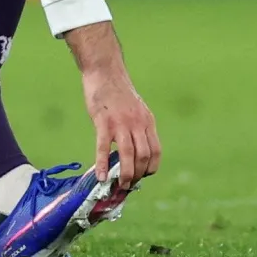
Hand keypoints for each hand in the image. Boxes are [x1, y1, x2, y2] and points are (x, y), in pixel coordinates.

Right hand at [63, 22, 160, 189]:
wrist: (105, 70)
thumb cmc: (117, 91)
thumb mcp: (136, 108)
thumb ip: (137, 127)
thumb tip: (134, 150)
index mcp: (147, 121)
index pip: (156, 151)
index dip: (150, 168)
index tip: (141, 176)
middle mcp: (138, 123)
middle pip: (144, 157)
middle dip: (137, 175)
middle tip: (127, 185)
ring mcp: (121, 123)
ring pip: (127, 155)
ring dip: (125, 175)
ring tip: (119, 186)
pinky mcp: (103, 121)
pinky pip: (104, 148)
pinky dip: (102, 165)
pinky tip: (100, 176)